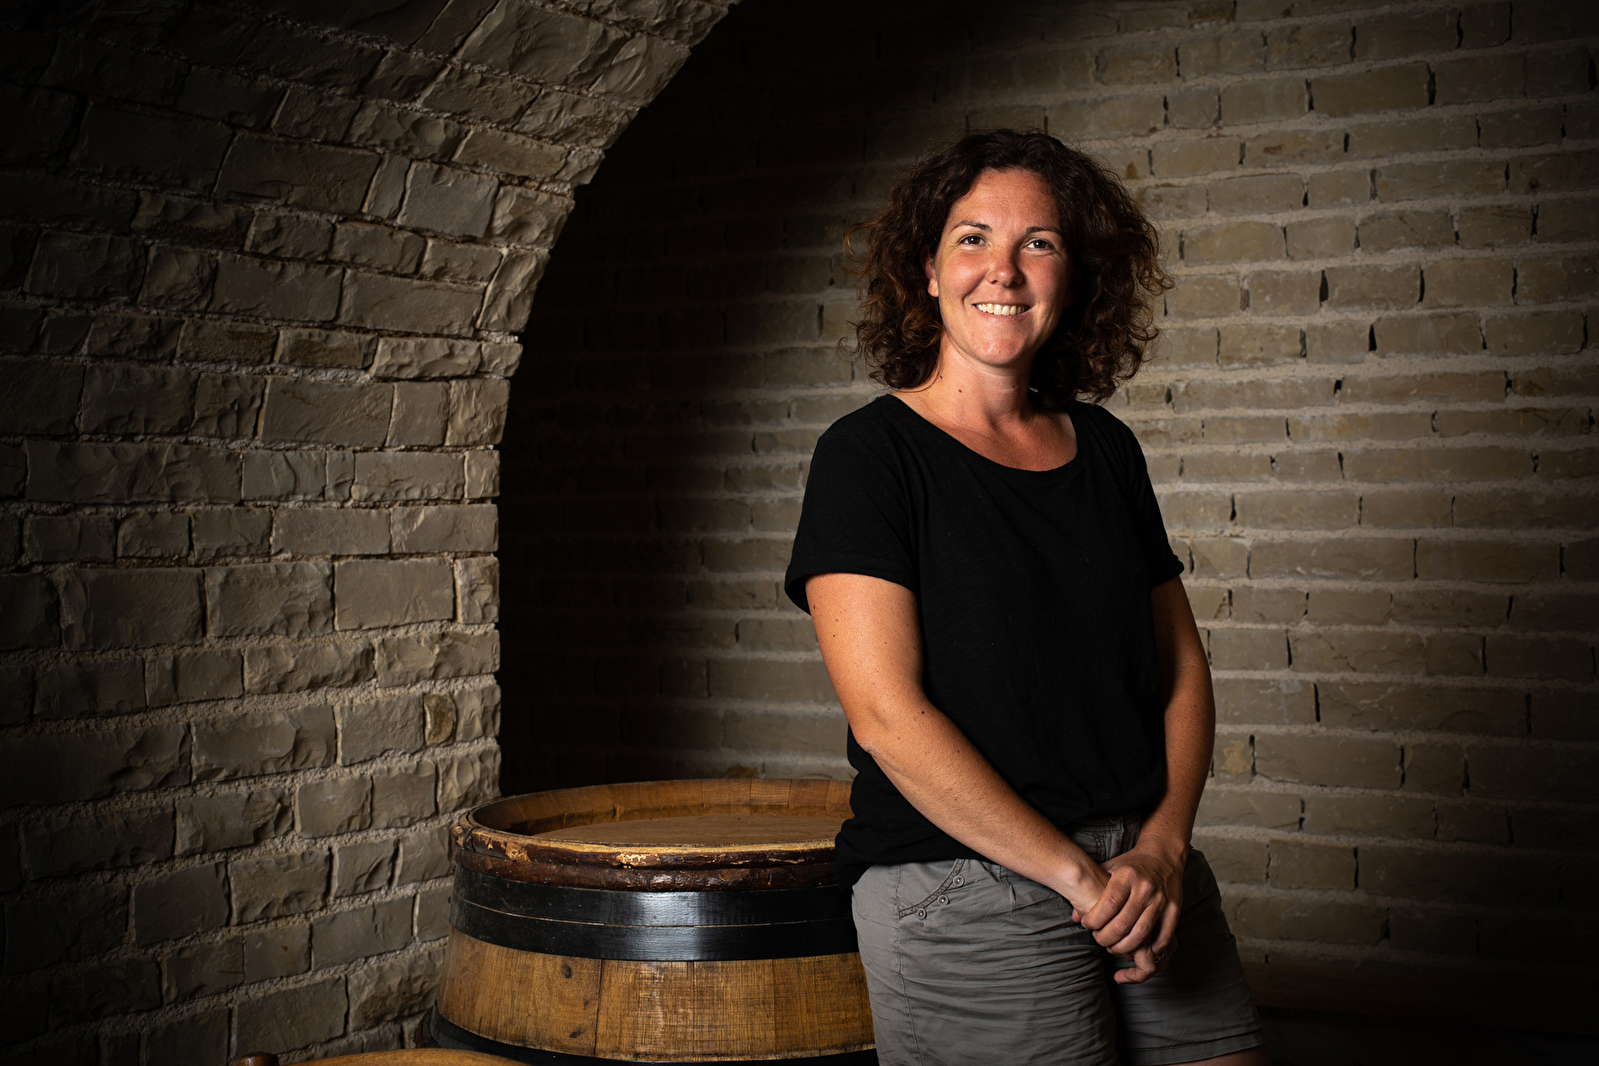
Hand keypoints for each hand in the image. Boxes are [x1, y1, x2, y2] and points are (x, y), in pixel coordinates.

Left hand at [1071, 844, 1185, 983]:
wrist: (1163, 855)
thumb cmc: (1131, 865)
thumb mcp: (1108, 869)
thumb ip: (1090, 890)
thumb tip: (1074, 917)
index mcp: (1126, 876)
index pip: (1107, 905)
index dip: (1094, 920)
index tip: (1087, 924)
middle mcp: (1145, 888)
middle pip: (1122, 924)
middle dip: (1105, 938)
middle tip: (1099, 939)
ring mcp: (1161, 900)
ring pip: (1141, 934)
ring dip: (1124, 947)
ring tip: (1114, 947)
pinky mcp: (1174, 909)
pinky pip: (1163, 936)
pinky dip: (1150, 948)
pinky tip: (1138, 950)